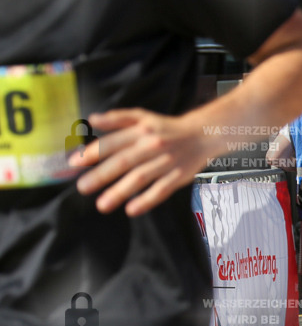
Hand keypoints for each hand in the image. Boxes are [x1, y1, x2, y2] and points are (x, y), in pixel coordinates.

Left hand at [70, 109, 218, 215]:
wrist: (203, 134)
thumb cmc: (167, 128)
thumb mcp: (143, 116)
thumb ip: (117, 118)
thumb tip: (92, 119)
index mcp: (141, 131)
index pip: (113, 142)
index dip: (93, 152)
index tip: (74, 163)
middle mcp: (152, 146)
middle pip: (124, 162)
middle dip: (102, 175)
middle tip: (83, 187)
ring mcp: (166, 163)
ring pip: (141, 178)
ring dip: (120, 192)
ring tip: (102, 205)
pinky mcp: (178, 177)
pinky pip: (161, 190)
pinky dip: (147, 200)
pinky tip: (131, 209)